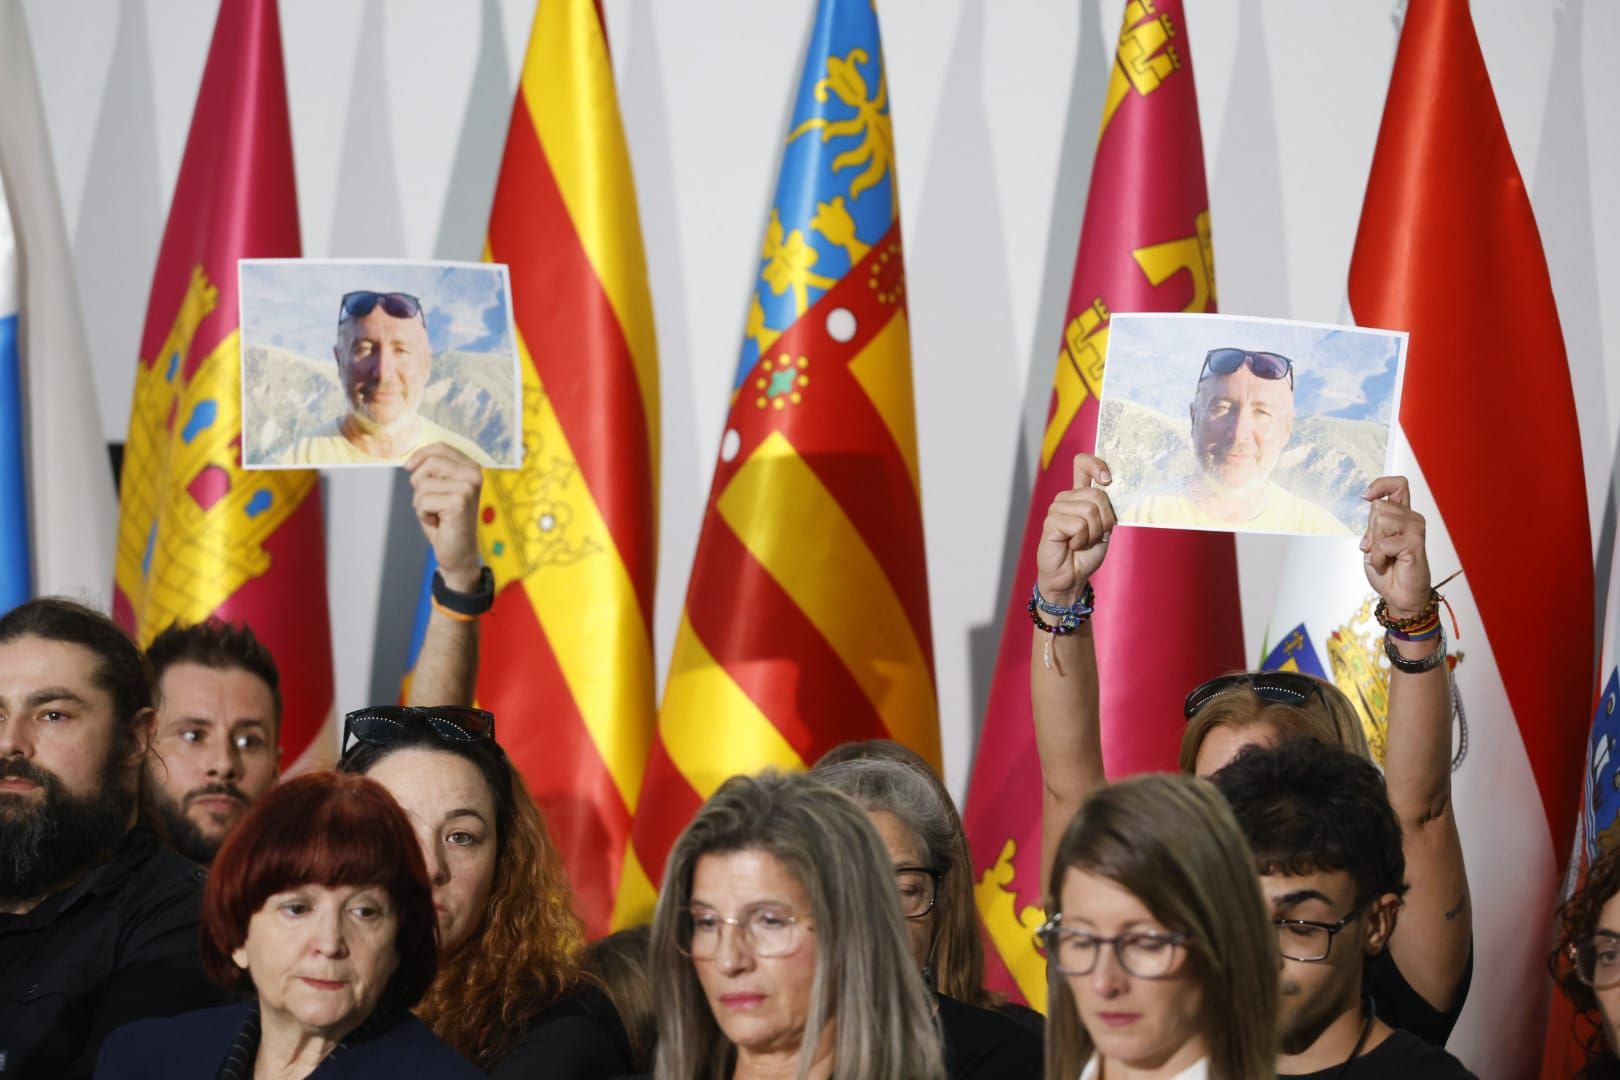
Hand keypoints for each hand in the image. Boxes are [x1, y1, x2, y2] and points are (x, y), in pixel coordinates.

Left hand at [407, 444, 483, 591]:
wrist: (457, 551)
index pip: (441, 448)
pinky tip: (437, 522)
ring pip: (423, 484)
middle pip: (431, 462)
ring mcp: (468, 488)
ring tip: (435, 513)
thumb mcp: (438, 489)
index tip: (408, 467)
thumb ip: (432, 471)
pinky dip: (423, 514)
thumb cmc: (445, 520)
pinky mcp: (459, 503)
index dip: (420, 455)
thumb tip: (410, 461)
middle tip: (429, 501)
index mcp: (471, 468)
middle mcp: (474, 475)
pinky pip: (423, 501)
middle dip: (419, 482)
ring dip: (421, 502)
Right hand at [1036, 454, 1115, 604]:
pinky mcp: (1051, 522)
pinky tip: (1072, 545)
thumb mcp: (1104, 526)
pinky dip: (1082, 539)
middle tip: (1097, 535)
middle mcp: (1066, 498)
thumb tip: (1109, 488)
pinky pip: (1078, 524)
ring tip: (1083, 542)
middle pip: (1097, 494)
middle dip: (1106, 520)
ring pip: (1089, 510)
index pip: (1082, 464)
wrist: (1072, 577)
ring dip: (1094, 532)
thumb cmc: (1086, 553)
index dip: (1096, 465)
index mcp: (1079, 494)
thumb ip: (1106, 507)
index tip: (1107, 479)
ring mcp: (1057, 509)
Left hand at [1361, 476, 1431, 618]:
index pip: (1398, 485)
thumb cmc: (1389, 570)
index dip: (1381, 484)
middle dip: (1370, 530)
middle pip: (1378, 506)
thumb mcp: (1374, 542)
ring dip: (1374, 544)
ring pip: (1380, 520)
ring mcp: (1416, 529)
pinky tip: (1386, 564)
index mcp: (1402, 515)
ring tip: (1383, 556)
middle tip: (1378, 548)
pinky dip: (1377, 557)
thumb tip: (1371, 501)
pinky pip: (1382, 543)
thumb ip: (1374, 523)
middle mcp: (1412, 519)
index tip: (1366, 495)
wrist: (1399, 594)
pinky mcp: (1415, 543)